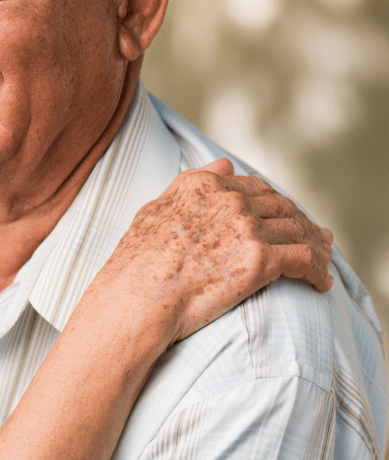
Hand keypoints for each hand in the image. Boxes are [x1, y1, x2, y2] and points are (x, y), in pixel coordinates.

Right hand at [98, 158, 333, 349]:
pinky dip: (319, 271)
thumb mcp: (155, 209)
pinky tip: (320, 284)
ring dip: (315, 246)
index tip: (283, 219)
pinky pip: (305, 259)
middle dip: (301, 223)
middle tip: (314, 240)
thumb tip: (224, 162)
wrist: (137, 297)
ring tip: (322, 263)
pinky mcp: (260, 261)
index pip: (256, 187)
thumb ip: (190, 182)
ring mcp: (247, 228)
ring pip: (299, 231)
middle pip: (282, 207)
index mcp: (203, 184)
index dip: (275, 203)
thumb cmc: (136, 262)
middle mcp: (229, 200)